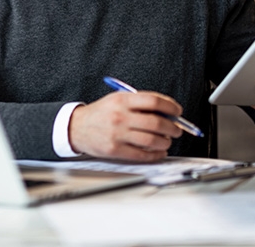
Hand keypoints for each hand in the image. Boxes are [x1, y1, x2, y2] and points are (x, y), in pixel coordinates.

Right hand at [68, 91, 182, 161]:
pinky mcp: (115, 150)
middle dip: (172, 127)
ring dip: (165, 141)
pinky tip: (159, 152)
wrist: (77, 127)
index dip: (170, 106)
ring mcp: (118, 134)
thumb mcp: (118, 99)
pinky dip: (155, 155)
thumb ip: (140, 103)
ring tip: (167, 140)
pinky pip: (142, 154)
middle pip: (156, 122)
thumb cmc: (101, 112)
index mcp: (122, 100)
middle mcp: (120, 116)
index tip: (177, 111)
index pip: (154, 101)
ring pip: (152, 140)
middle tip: (177, 129)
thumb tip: (167, 112)